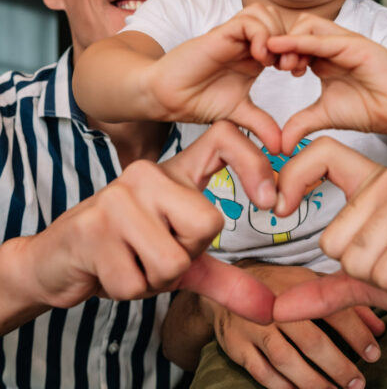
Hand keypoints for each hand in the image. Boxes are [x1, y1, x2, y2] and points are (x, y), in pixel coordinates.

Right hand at [8, 122, 276, 333]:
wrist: (57, 259)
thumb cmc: (126, 249)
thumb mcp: (180, 256)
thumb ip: (226, 278)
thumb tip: (269, 309)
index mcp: (175, 172)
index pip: (224, 138)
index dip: (254, 162)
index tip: (268, 201)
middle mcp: (148, 174)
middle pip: (208, 223)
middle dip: (188, 256)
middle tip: (158, 250)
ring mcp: (118, 198)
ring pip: (174, 260)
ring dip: (155, 279)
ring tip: (132, 260)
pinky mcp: (93, 229)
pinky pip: (137, 283)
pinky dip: (129, 290)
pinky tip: (110, 269)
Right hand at [146, 3, 295, 153]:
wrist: (167, 97)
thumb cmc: (198, 100)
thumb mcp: (239, 114)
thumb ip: (261, 124)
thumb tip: (281, 149)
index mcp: (254, 57)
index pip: (286, 38)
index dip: (298, 50)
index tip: (298, 73)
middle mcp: (246, 43)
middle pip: (280, 19)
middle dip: (291, 40)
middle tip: (289, 67)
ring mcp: (233, 36)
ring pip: (266, 13)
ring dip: (276, 34)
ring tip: (272, 63)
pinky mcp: (220, 33)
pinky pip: (249, 20)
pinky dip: (261, 34)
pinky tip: (259, 57)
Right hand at [205, 264, 383, 388]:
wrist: (226, 290)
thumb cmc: (278, 289)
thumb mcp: (311, 285)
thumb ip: (345, 304)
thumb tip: (380, 328)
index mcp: (297, 286)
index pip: (333, 309)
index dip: (356, 333)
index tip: (374, 354)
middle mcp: (275, 305)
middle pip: (310, 339)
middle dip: (338, 365)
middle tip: (357, 383)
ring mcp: (254, 327)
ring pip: (286, 359)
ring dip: (313, 381)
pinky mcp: (237, 346)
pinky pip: (262, 372)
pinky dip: (283, 387)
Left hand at [268, 14, 386, 153]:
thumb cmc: (369, 109)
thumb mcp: (324, 115)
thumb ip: (301, 123)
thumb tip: (282, 145)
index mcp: (323, 58)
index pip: (293, 43)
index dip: (276, 52)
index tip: (263, 69)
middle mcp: (333, 46)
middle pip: (296, 27)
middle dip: (280, 44)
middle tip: (272, 66)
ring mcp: (345, 42)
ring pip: (308, 25)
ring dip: (289, 41)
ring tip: (282, 65)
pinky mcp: (356, 45)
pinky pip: (323, 38)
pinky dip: (301, 41)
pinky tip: (283, 48)